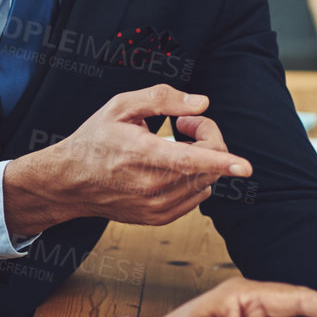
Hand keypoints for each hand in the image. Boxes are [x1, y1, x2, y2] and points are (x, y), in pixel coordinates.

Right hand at [1, 85, 250, 237]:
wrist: (70, 182)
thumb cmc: (95, 139)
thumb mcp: (120, 106)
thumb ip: (163, 98)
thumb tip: (202, 104)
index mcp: (142, 154)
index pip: (191, 160)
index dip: (223, 161)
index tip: (246, 167)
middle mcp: (151, 186)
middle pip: (207, 166)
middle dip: (207, 138)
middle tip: (183, 124)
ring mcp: (156, 206)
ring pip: (206, 182)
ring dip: (202, 160)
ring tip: (173, 145)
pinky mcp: (159, 218)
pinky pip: (197, 197)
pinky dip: (195, 178)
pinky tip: (171, 166)